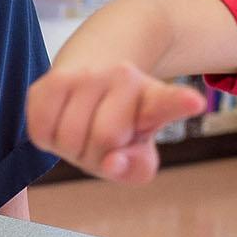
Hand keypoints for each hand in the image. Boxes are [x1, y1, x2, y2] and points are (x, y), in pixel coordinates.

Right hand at [26, 62, 204, 183]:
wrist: (92, 67)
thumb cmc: (118, 121)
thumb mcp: (137, 151)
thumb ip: (135, 169)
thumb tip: (112, 162)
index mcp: (154, 98)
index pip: (166, 103)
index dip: (179, 103)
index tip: (194, 101)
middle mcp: (124, 78)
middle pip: (104, 142)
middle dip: (98, 155)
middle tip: (102, 141)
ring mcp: (87, 75)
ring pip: (69, 140)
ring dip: (72, 150)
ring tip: (83, 131)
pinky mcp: (52, 78)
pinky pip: (41, 131)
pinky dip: (48, 140)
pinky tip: (62, 123)